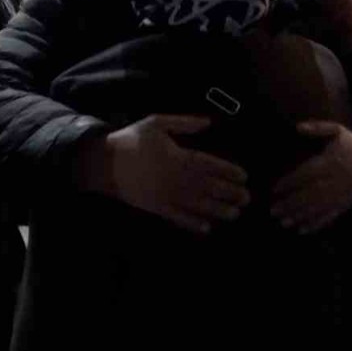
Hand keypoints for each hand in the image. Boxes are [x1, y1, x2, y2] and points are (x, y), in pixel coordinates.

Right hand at [100, 115, 249, 234]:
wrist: (103, 162)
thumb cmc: (132, 140)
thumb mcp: (157, 123)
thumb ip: (184, 123)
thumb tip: (209, 122)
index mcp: (178, 156)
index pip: (210, 164)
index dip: (229, 171)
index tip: (244, 176)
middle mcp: (175, 178)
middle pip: (208, 186)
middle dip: (229, 193)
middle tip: (248, 199)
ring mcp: (165, 195)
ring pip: (196, 204)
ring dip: (217, 210)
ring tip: (235, 214)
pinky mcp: (154, 207)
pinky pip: (176, 218)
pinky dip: (191, 224)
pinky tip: (206, 228)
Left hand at [272, 122, 351, 234]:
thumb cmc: (348, 145)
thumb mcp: (336, 130)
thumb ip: (318, 128)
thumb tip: (297, 127)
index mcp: (331, 161)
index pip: (307, 173)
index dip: (290, 182)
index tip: (274, 189)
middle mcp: (337, 180)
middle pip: (311, 194)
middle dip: (291, 204)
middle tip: (273, 211)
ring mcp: (342, 194)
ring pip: (320, 208)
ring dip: (300, 217)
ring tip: (283, 222)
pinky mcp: (346, 204)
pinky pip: (331, 216)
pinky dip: (316, 224)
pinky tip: (302, 230)